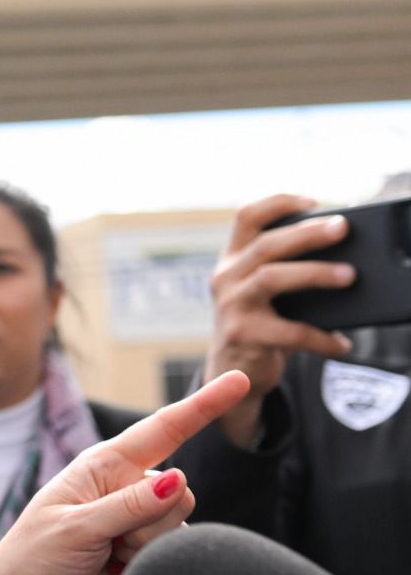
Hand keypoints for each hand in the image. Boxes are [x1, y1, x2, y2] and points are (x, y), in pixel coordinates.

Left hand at [0, 370, 249, 574]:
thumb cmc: (35, 560)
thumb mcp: (74, 529)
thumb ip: (128, 507)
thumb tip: (178, 480)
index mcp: (102, 466)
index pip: (162, 430)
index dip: (202, 406)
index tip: (238, 380)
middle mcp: (126, 488)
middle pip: (178, 490)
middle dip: (150, 521)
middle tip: (106, 542)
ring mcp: (139, 522)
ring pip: (179, 523)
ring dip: (146, 546)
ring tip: (106, 558)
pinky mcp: (147, 555)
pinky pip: (175, 551)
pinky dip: (150, 565)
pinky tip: (117, 573)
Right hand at [205, 194, 353, 446]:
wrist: (234, 373)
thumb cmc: (260, 324)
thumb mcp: (263, 292)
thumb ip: (286, 270)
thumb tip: (345, 256)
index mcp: (232, 260)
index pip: (246, 217)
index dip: (277, 203)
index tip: (313, 201)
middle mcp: (225, 278)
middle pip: (265, 244)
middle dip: (307, 233)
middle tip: (342, 228)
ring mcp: (231, 306)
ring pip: (272, 278)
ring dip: (315, 273)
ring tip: (349, 276)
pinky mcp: (243, 336)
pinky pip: (290, 331)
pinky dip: (321, 337)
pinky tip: (341, 343)